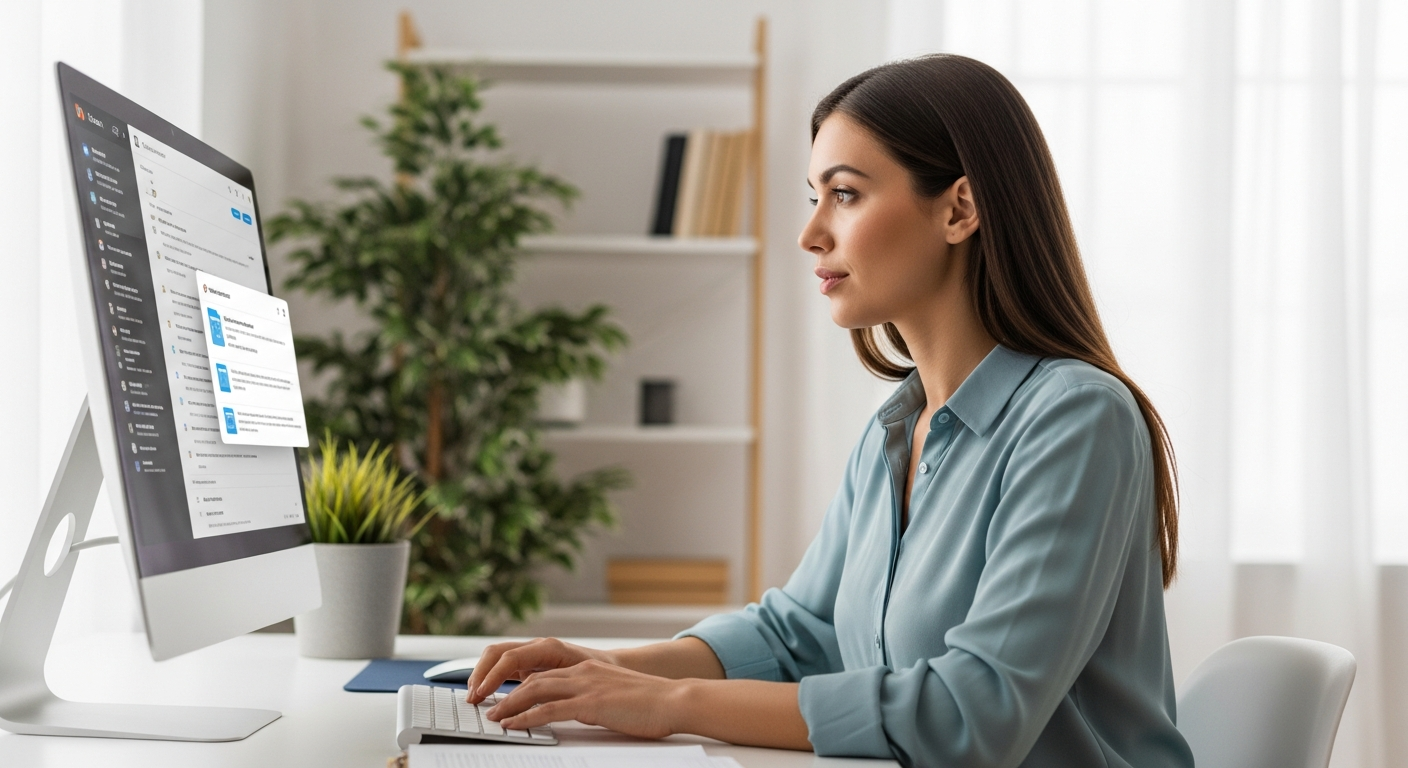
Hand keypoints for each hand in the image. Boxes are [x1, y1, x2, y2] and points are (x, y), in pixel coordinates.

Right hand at [467, 637, 611, 703]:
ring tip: (473, 696)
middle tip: (471, 697)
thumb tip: (529, 694)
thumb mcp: (576, 678)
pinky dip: (490, 677)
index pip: (510, 657)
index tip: (481, 693)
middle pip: (496, 652)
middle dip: (480, 673)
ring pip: (496, 657)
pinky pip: (503, 666)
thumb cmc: (599, 672)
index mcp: (548, 647)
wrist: (612, 666)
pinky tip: (485, 692)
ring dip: (482, 674)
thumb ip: (552, 683)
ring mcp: (531, 653)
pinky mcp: (529, 663)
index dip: (492, 675)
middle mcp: (536, 646)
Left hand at [485, 659, 685, 738]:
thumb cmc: (651, 703)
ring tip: (493, 717)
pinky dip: (526, 717)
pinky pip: (549, 709)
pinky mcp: (590, 703)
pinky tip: (512, 724)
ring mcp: (585, 685)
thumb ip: (594, 699)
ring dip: (509, 704)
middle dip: (506, 691)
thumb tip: (581, 712)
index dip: (519, 685)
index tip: (503, 696)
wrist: (673, 700)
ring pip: (535, 690)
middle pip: (532, 678)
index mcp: (587, 669)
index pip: (544, 674)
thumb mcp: (615, 696)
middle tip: (487, 705)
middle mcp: (582, 672)